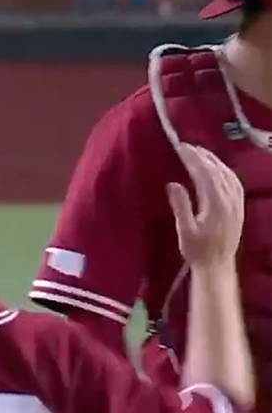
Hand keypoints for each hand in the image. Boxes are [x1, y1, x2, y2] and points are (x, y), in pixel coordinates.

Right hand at [167, 145, 243, 266]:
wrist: (217, 266)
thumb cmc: (197, 250)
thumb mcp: (184, 230)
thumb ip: (181, 206)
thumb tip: (173, 184)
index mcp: (216, 205)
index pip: (205, 174)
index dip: (193, 159)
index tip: (181, 147)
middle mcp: (230, 201)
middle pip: (217, 171)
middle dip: (202, 156)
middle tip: (187, 146)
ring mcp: (237, 203)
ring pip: (228, 175)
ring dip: (215, 161)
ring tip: (201, 152)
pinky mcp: (239, 207)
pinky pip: (235, 183)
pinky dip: (226, 171)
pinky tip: (218, 168)